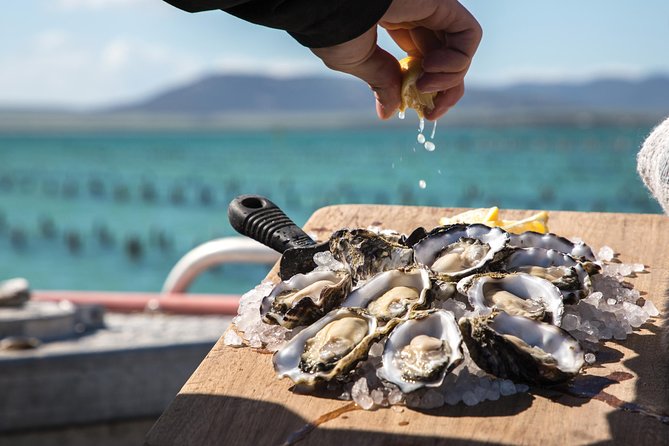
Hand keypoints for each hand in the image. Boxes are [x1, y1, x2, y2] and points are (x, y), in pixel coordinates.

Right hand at [311, 0, 481, 120]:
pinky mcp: (443, 4)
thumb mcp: (357, 62)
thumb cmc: (333, 27)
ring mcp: (432, 9)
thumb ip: (381, 82)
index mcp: (398, 24)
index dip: (431, 90)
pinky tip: (430, 67)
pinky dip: (458, 60)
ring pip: (463, 51)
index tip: (424, 114)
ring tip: (423, 86)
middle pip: (449, 59)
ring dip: (450, 80)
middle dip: (444, 91)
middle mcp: (419, 15)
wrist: (326, 3)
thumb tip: (388, 113)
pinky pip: (469, 36)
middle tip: (430, 113)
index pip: (428, 59)